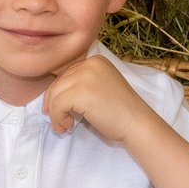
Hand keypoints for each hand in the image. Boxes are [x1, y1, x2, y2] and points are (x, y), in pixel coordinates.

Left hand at [42, 51, 156, 142]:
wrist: (136, 123)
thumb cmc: (120, 111)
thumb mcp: (100, 88)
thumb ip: (81, 85)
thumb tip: (52, 97)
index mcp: (96, 61)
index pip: (67, 75)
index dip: (59, 93)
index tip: (60, 109)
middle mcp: (89, 64)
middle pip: (58, 83)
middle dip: (53, 104)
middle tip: (58, 122)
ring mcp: (85, 76)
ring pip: (54, 94)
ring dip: (55, 113)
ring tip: (63, 126)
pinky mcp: (80, 92)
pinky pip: (57, 105)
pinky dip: (59, 118)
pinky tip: (69, 126)